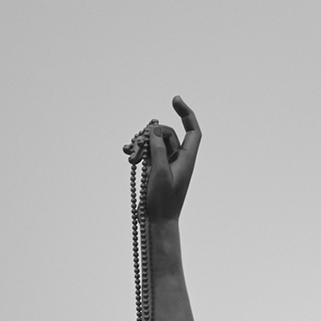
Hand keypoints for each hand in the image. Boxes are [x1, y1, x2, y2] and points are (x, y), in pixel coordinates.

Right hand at [129, 96, 200, 222]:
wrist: (158, 221)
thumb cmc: (163, 201)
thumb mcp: (160, 172)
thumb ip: (158, 148)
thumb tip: (155, 129)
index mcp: (187, 159)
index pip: (193, 131)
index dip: (186, 114)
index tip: (175, 100)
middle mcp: (178, 159)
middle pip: (167, 133)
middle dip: (152, 134)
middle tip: (139, 145)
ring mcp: (166, 163)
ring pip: (154, 142)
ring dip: (142, 144)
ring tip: (131, 155)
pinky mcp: (155, 168)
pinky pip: (147, 152)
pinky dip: (138, 151)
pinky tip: (128, 155)